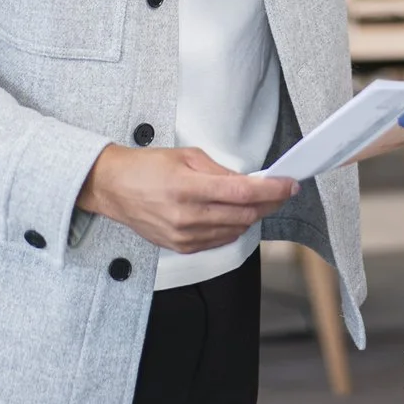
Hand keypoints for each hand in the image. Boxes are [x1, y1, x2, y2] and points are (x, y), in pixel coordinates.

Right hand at [77, 145, 296, 254]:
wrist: (113, 188)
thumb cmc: (146, 168)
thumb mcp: (186, 156)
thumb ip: (220, 171)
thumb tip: (249, 182)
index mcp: (188, 186)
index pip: (242, 192)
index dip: (272, 190)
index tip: (289, 185)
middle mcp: (187, 215)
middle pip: (244, 214)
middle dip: (269, 203)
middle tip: (280, 192)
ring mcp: (184, 235)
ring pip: (235, 229)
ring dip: (252, 216)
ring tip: (257, 202)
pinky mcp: (181, 247)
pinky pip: (219, 241)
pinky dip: (233, 228)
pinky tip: (234, 215)